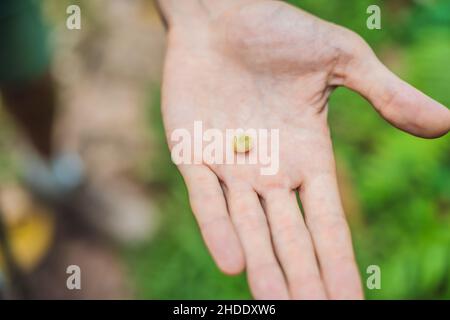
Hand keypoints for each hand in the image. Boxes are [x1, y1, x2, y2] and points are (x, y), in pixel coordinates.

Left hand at [159, 0, 449, 298]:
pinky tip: (233, 264)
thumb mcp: (343, 61)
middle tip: (317, 316)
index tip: (350, 301)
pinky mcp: (191, 154)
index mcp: (306, 156)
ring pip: (249, 229)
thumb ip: (386, 96)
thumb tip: (446, 125)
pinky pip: (206, 199)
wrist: (222, 13)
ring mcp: (229, 167)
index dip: (338, 263)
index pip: (327, 223)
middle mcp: (270, 172)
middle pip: (290, 238)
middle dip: (304, 279)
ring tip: (278, 306)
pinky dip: (218, 229)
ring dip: (264, 269)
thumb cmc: (280, 31)